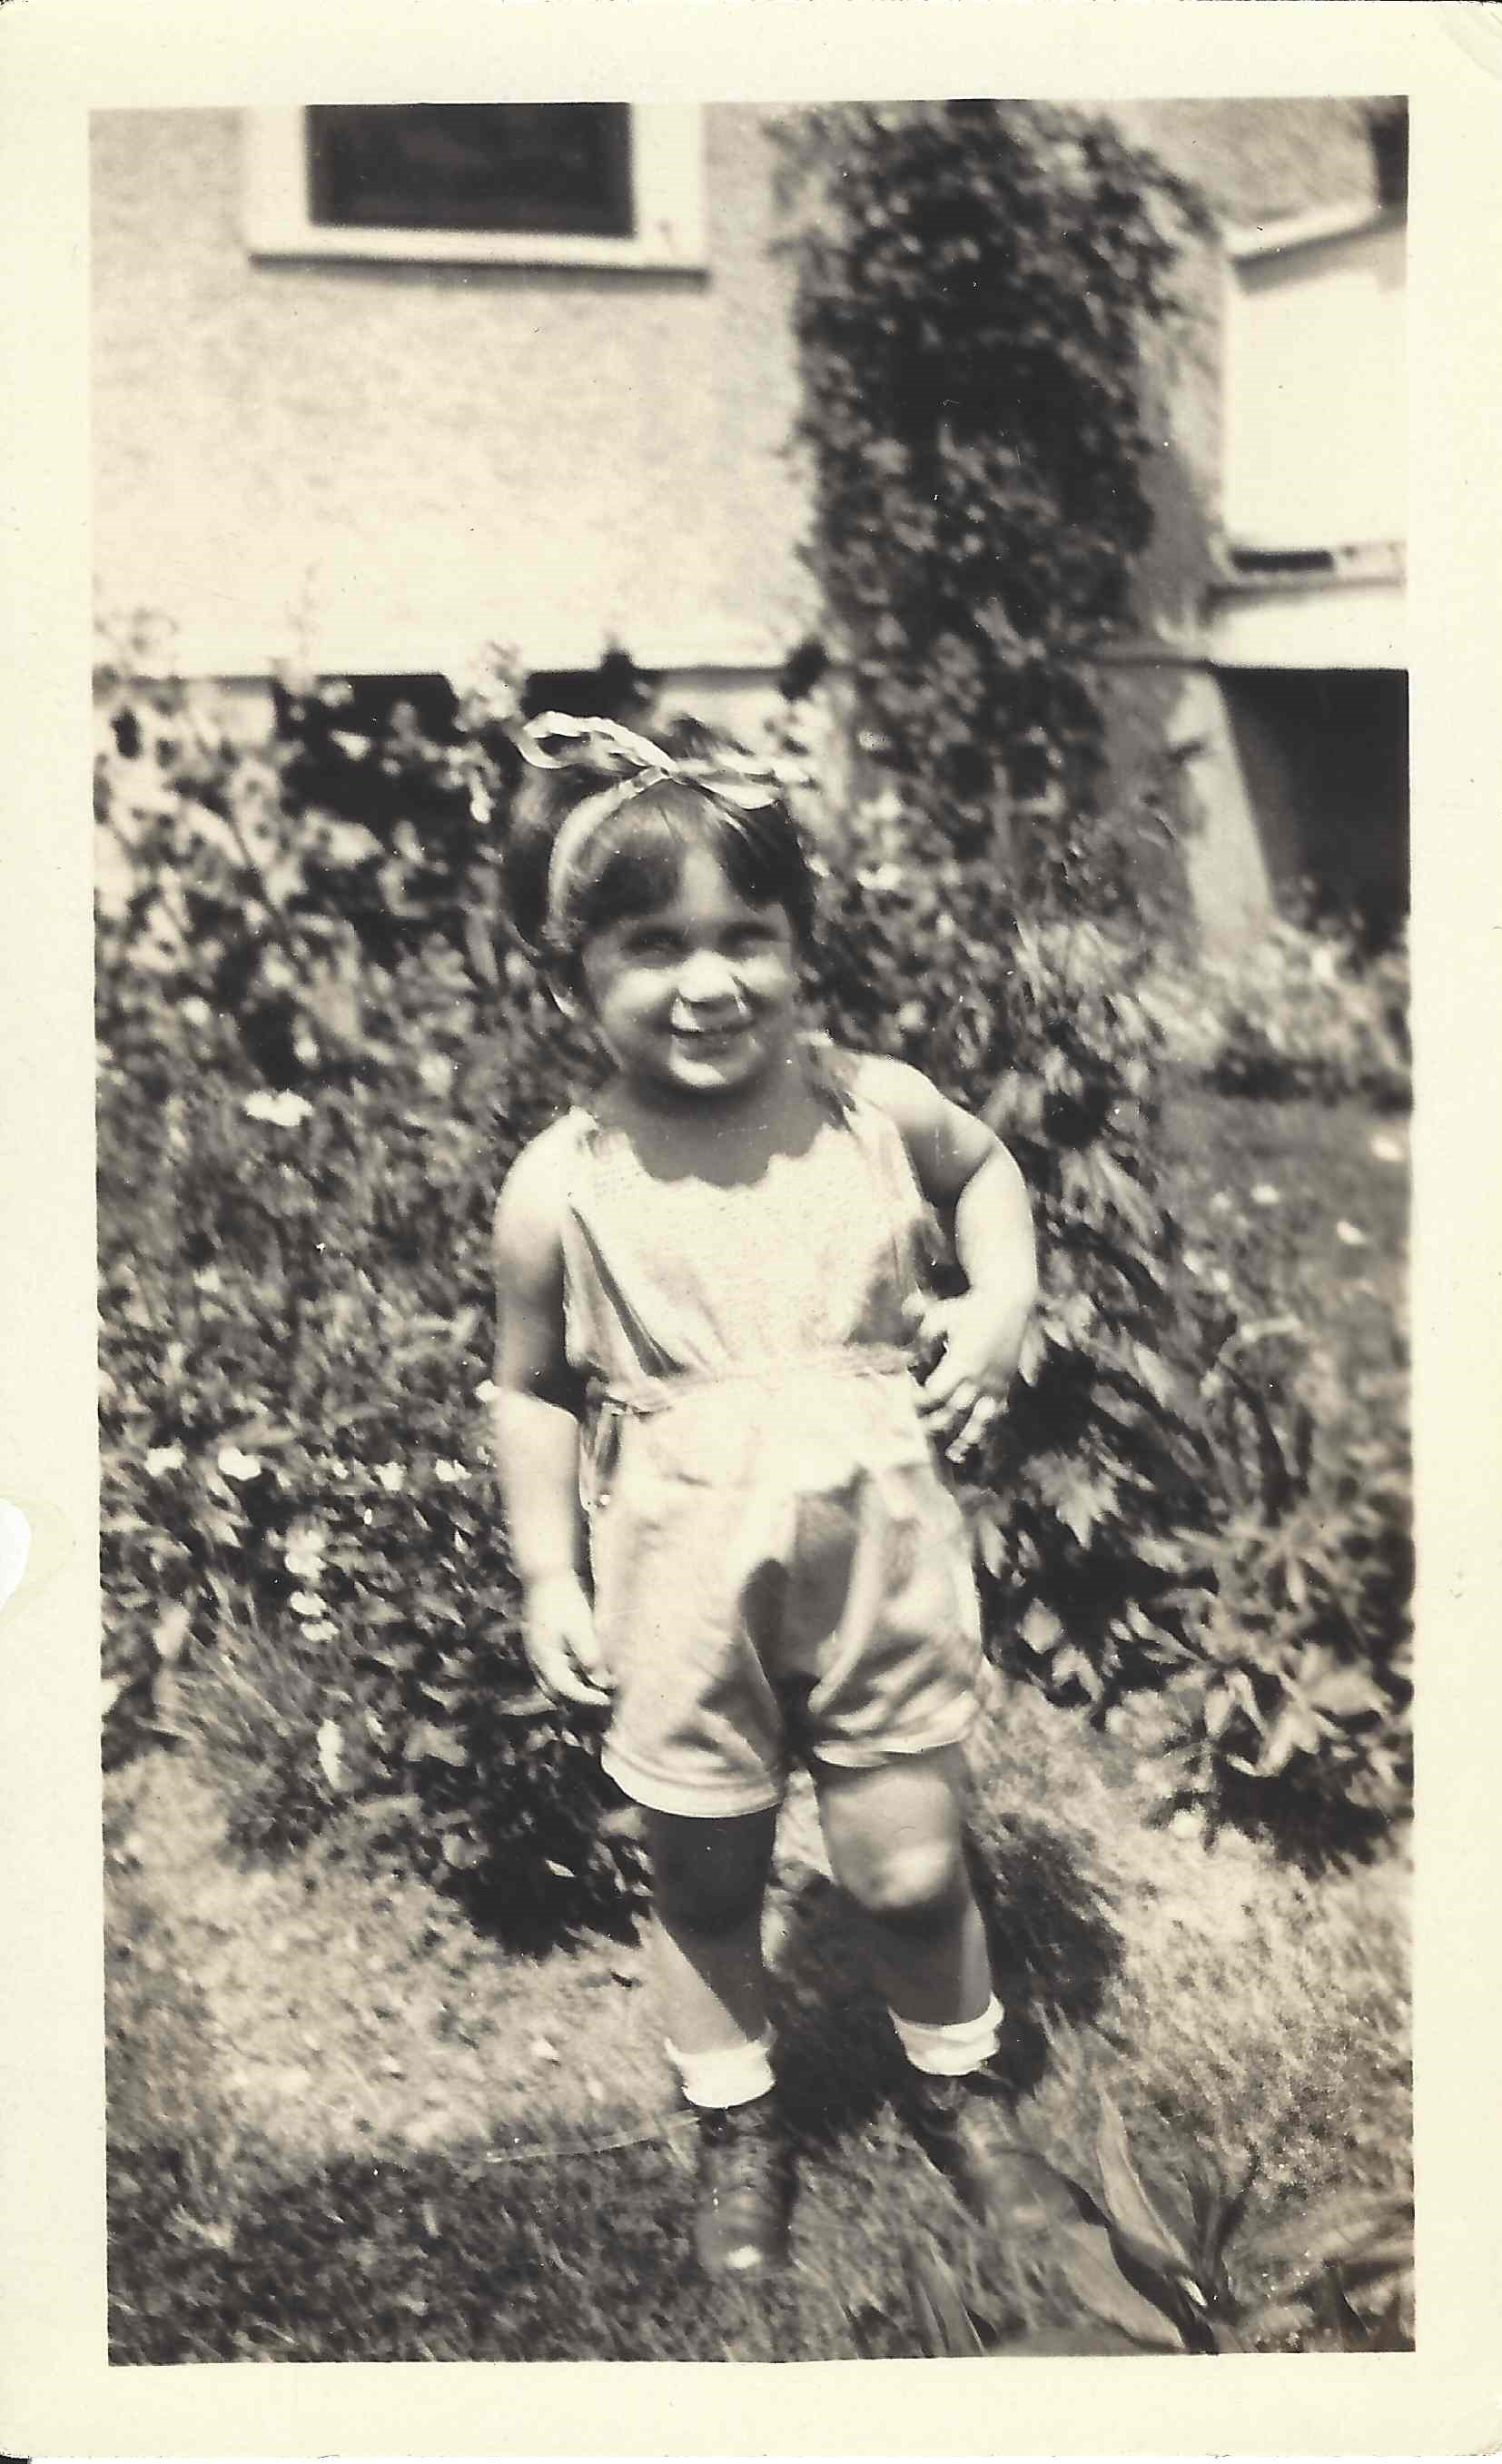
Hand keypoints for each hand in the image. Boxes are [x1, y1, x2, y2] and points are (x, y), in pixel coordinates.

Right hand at [522, 1570, 612, 1708]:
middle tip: (602, 1695)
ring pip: (551, 1681)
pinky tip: (582, 1665)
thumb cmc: (564, 1600)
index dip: (588, 1698)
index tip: (608, 1699)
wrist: (545, 1574)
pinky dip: (567, 1673)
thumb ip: (590, 1656)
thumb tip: (601, 1683)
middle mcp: (536, 1660)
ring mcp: (534, 1652)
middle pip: (556, 1692)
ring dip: (572, 1686)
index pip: (567, 1691)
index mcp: (546, 1659)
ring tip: (595, 1682)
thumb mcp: (580, 1628)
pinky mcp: (538, 1642)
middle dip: (578, 1697)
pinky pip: (551, 1668)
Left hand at [905, 1288, 1030, 1463]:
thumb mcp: (939, 1317)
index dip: (919, 1401)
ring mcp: (995, 1384)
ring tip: (953, 1455)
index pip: (935, 1394)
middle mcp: (979, 1378)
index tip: (910, 1400)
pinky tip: (977, 1443)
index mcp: (961, 1362)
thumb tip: (907, 1361)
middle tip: (920, 1430)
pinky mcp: (1005, 1385)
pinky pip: (996, 1414)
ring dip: (964, 1439)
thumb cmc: (968, 1309)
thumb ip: (922, 1340)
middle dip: (935, 1424)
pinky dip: (986, 1430)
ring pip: (978, 1420)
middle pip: (953, 1412)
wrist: (1008, 1304)